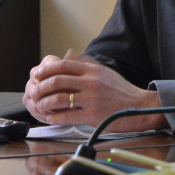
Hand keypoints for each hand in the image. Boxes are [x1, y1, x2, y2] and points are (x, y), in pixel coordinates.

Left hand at [22, 50, 167, 131]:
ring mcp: (91, 98)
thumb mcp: (105, 72)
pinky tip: (49, 118)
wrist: (140, 107)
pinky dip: (54, 117)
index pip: (62, 65)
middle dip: (41, 86)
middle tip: (34, 91)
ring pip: (59, 98)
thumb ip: (87, 64)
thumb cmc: (121, 91)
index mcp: (92, 69)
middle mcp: (90, 81)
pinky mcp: (93, 115)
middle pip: (57, 80)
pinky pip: (67, 116)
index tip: (37, 75)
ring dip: (44, 103)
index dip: (45, 70)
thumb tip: (70, 56)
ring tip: (39, 106)